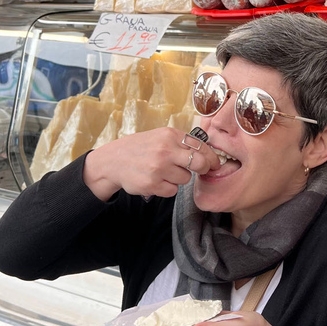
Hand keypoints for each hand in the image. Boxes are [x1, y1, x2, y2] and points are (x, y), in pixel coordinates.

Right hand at [83, 128, 220, 200]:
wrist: (112, 161)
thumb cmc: (140, 148)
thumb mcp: (160, 137)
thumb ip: (181, 142)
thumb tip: (207, 153)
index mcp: (169, 135)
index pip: (200, 146)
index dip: (211, 157)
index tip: (215, 163)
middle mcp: (165, 150)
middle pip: (199, 163)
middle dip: (204, 169)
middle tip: (201, 171)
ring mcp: (158, 168)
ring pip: (185, 179)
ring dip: (179, 178)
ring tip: (164, 172)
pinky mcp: (152, 184)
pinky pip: (173, 190)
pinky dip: (167, 188)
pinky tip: (156, 180)